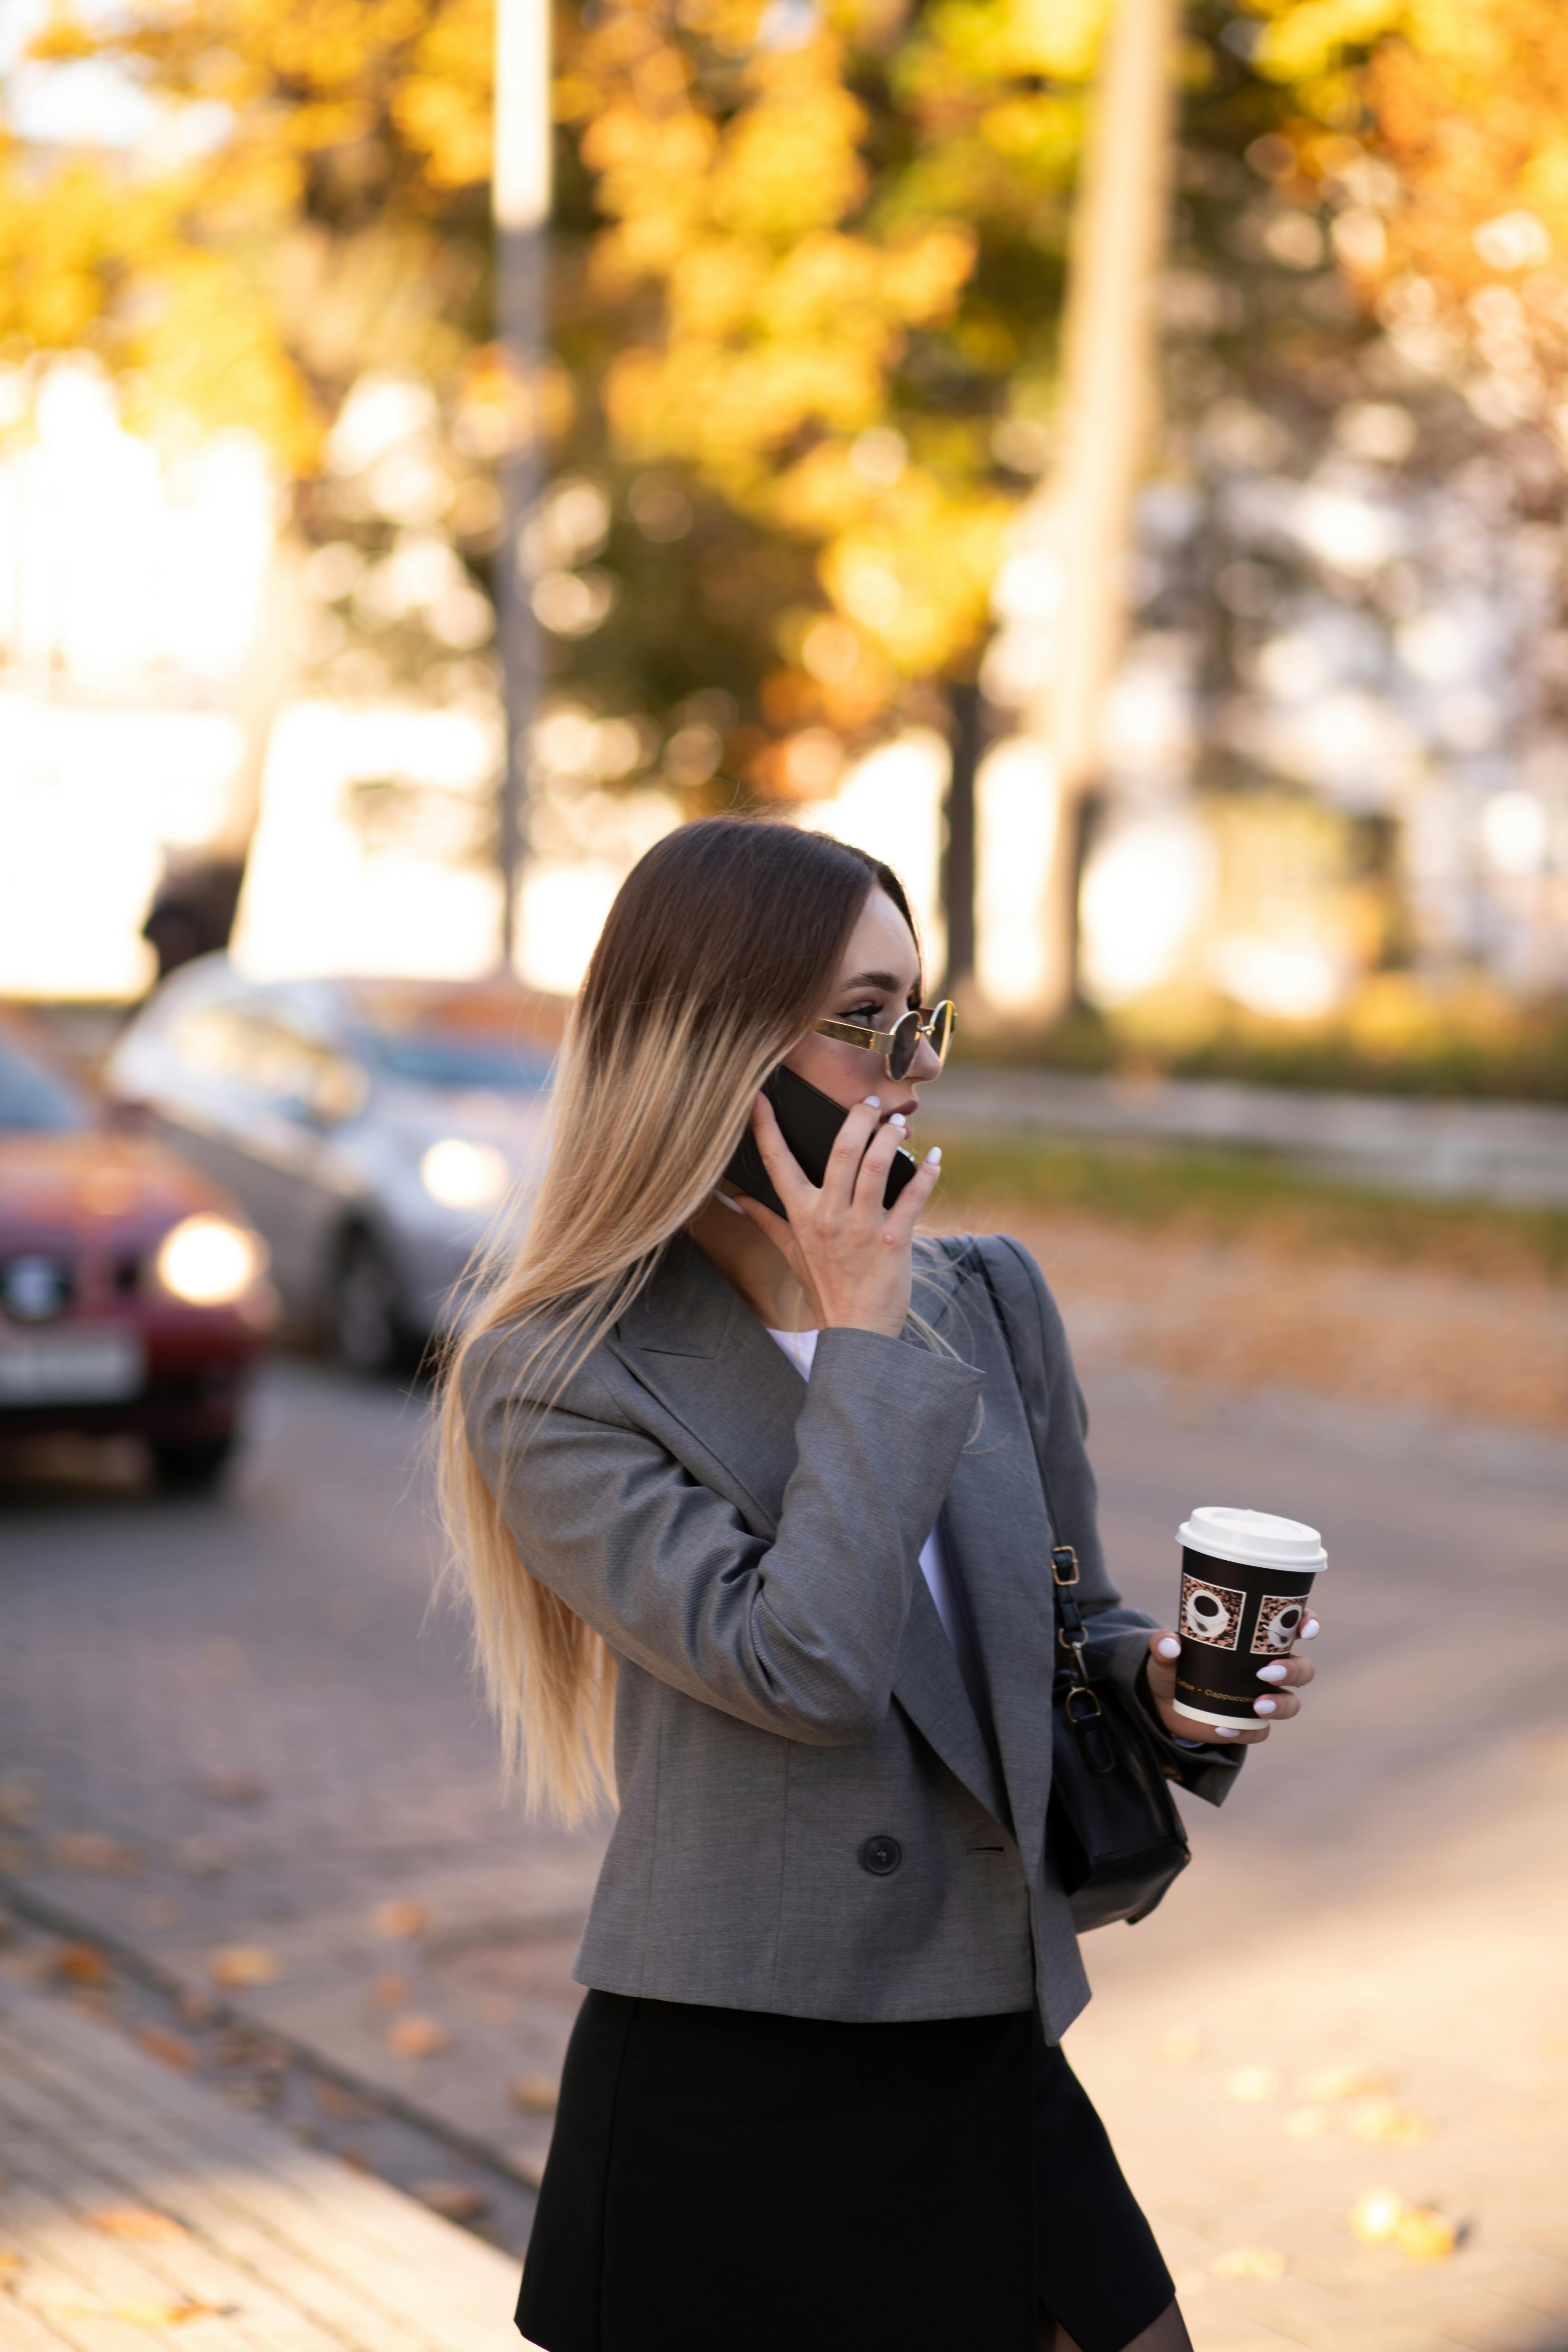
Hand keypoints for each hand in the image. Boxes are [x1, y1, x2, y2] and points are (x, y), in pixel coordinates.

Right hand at [731, 1090, 942, 1339]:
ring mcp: (862, 1229)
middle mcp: (829, 1217)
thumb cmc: (824, 1288)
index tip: (758, 1096)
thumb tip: (735, 1197)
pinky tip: (934, 1159)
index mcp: (801, 1216)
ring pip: (877, 1166)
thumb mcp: (790, 1252)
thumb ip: (765, 1220)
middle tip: (870, 1102)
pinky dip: (926, 1174)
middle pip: (842, 1151)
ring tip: (900, 1124)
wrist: (856, 1332)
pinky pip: (913, 1197)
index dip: (765, 1127)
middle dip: (858, 1118)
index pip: (777, 1164)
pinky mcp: (893, 1242)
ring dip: (891, 1137)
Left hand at [1143, 1613, 1319, 1746]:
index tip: (1306, 1629)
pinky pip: (1261, 1732)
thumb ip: (1164, 1645)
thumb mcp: (1164, 1653)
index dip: (1307, 1623)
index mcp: (1255, 1639)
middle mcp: (1266, 1667)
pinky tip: (1225, 1729)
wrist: (1163, 1702)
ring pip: (1291, 1703)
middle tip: (1266, 1672)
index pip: (1293, 1626)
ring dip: (1281, 1705)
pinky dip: (1247, 1733)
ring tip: (1257, 1706)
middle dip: (1294, 1670)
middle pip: (1303, 1668)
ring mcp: (1261, 1697)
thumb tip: (1171, 1643)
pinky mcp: (1249, 1724)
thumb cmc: (1173, 1665)